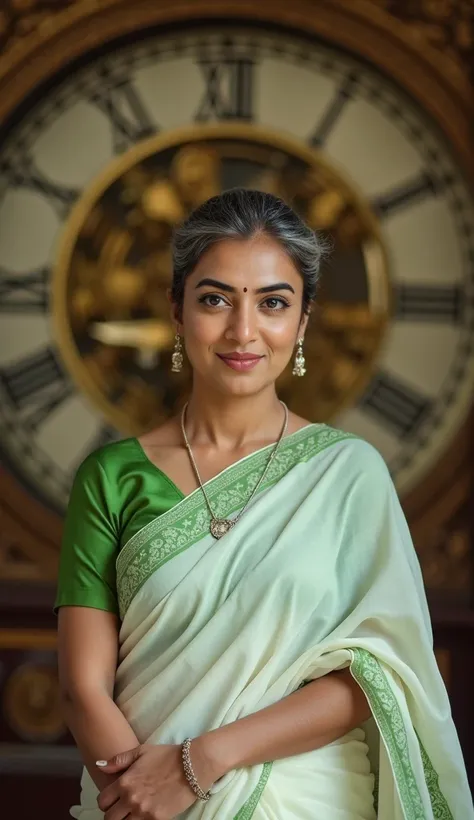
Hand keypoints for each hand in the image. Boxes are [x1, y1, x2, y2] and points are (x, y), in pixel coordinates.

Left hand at [96, 741, 216, 819]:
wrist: (193, 765)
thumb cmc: (167, 756)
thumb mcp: (142, 751)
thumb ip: (118, 760)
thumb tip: (99, 765)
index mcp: (125, 782)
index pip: (102, 801)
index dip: (105, 801)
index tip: (112, 799)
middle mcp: (131, 799)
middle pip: (109, 818)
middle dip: (113, 814)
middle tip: (121, 809)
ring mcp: (143, 811)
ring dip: (126, 819)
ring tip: (133, 812)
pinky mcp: (156, 819)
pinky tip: (146, 813)